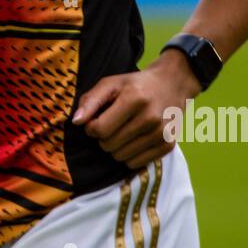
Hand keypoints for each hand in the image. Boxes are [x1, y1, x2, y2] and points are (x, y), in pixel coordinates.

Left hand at [71, 50, 202, 169]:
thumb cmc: (135, 85)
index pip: (100, 129)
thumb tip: (76, 122)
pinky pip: (135, 164)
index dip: (91, 127)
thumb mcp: (111, 83)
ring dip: (115, 148)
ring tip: (123, 131)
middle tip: (111, 125)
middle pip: (109, 145)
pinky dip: (129, 155)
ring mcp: (161, 133)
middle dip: (103, 138)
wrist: (171, 84)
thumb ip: (90, 101)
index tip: (95, 121)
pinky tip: (134, 140)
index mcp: (134, 98)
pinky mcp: (168, 145)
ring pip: (121, 157)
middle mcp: (150, 117)